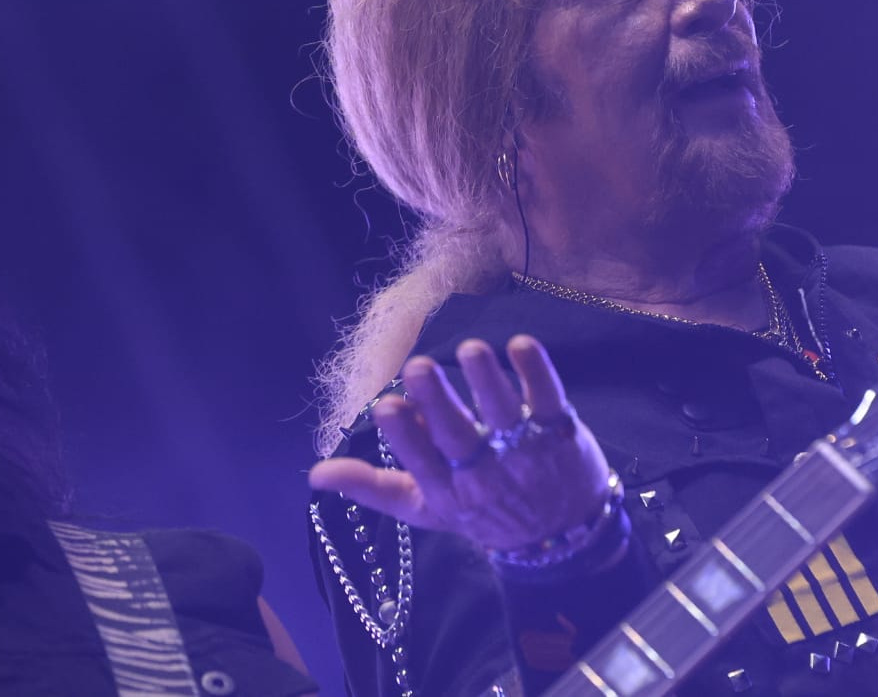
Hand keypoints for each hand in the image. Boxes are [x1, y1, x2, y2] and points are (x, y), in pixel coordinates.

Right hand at [308, 334, 611, 553]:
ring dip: (487, 381)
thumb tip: (315, 473)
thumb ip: (372, 487)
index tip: (387, 407)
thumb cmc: (479, 511)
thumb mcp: (424, 508)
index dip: (405, 437)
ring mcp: (525, 453)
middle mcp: (483, 474)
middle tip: (420, 366)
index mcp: (445, 491)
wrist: (561, 533)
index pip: (421, 464)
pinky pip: (548, 399)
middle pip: (458, 437)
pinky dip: (537, 373)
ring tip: (470, 349)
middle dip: (439, 403)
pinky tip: (521, 344)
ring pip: (503, 415)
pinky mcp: (559, 432)